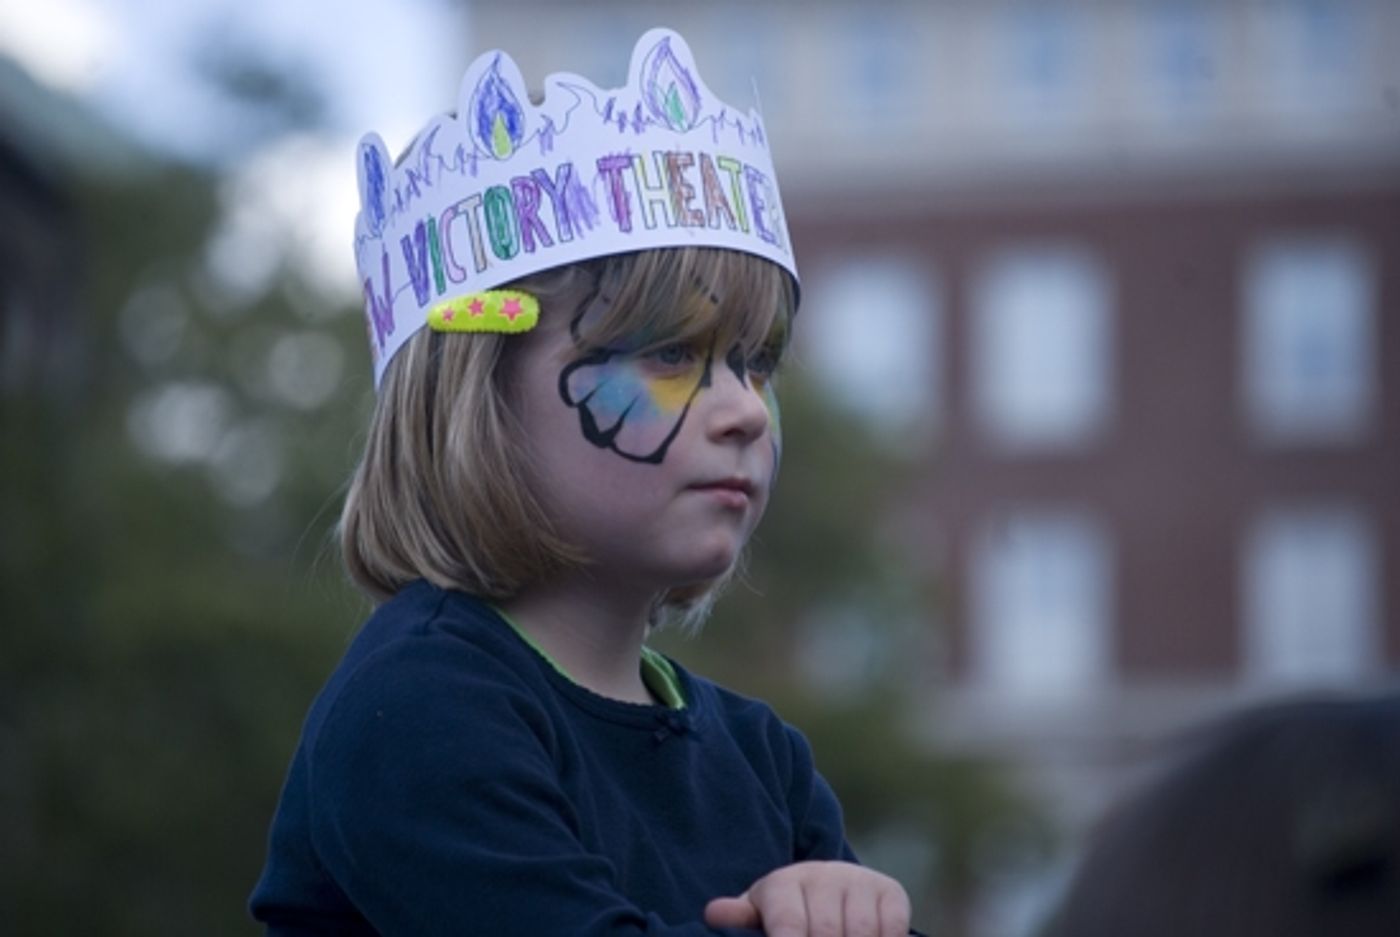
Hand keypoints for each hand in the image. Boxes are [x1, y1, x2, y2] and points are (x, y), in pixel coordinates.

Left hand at [703, 860, 910, 936]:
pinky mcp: (890, 890)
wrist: (829, 886)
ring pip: (860, 933)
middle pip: (826, 933)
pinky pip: (893, 928)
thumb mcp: (760, 914)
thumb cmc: (787, 912)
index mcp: (782, 884)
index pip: (788, 923)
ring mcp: (858, 880)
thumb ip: (740, 918)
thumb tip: (713, 913)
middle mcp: (822, 875)